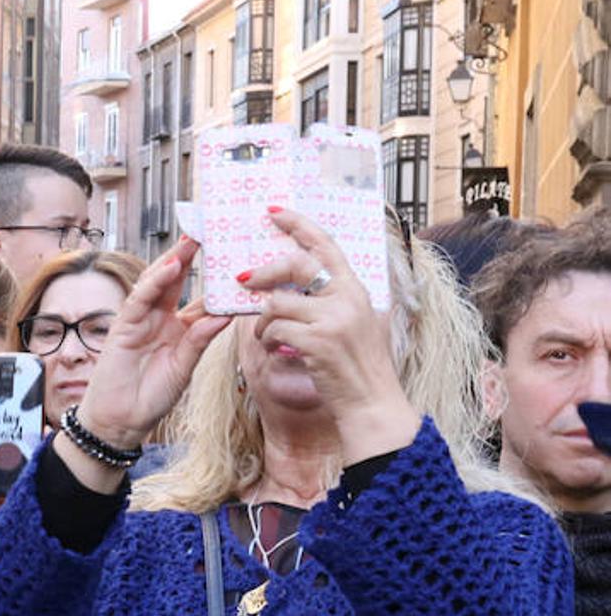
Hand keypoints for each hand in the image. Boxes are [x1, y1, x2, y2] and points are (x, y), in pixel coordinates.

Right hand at [56, 238, 230, 490]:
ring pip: (158, 283)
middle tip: (210, 230)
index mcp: (181, 328)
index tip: (236, 259)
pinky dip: (154, 283)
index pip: (202, 297)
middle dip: (193, 256)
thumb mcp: (185, 368)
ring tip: (192, 241)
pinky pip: (140, 299)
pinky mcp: (124, 326)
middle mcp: (161, 319)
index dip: (217, 278)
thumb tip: (224, 315)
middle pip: (179, 280)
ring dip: (175, 261)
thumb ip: (200, 340)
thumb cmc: (152, 397)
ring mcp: (141, 320)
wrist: (122, 421)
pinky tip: (169, 268)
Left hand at [243, 207, 420, 462]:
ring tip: (265, 335)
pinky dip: (265, 338)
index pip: (326, 245)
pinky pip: (274, 329)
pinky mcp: (317, 341)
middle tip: (243, 280)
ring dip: (262, 320)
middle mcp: (348, 298)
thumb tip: (298, 288)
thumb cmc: (359, 369)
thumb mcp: (357, 325)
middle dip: (264, 272)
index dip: (298, 225)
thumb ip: (335, 302)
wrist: (372, 404)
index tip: (273, 211)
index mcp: (356, 289)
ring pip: (277, 303)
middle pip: (296, 265)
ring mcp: (333, 319)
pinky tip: (271, 348)